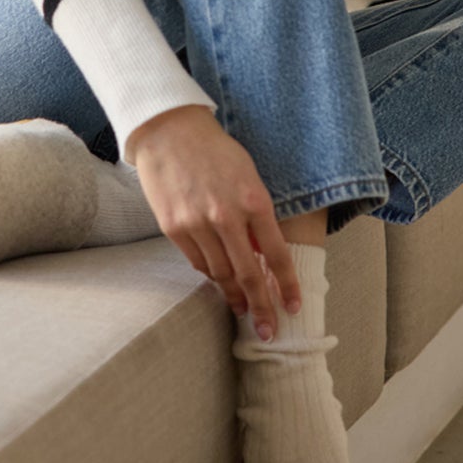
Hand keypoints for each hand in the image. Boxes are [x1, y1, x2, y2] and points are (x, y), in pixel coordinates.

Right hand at [125, 105, 299, 339]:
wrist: (169, 131)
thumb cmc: (215, 151)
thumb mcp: (248, 175)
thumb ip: (258, 214)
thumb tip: (263, 252)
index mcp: (253, 200)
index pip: (276, 254)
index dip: (286, 286)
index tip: (293, 307)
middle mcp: (226, 216)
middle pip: (247, 275)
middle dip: (260, 307)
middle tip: (267, 331)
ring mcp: (197, 224)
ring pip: (219, 274)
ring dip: (233, 295)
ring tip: (242, 308)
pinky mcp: (173, 227)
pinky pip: (196, 262)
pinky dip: (209, 274)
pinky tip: (218, 279)